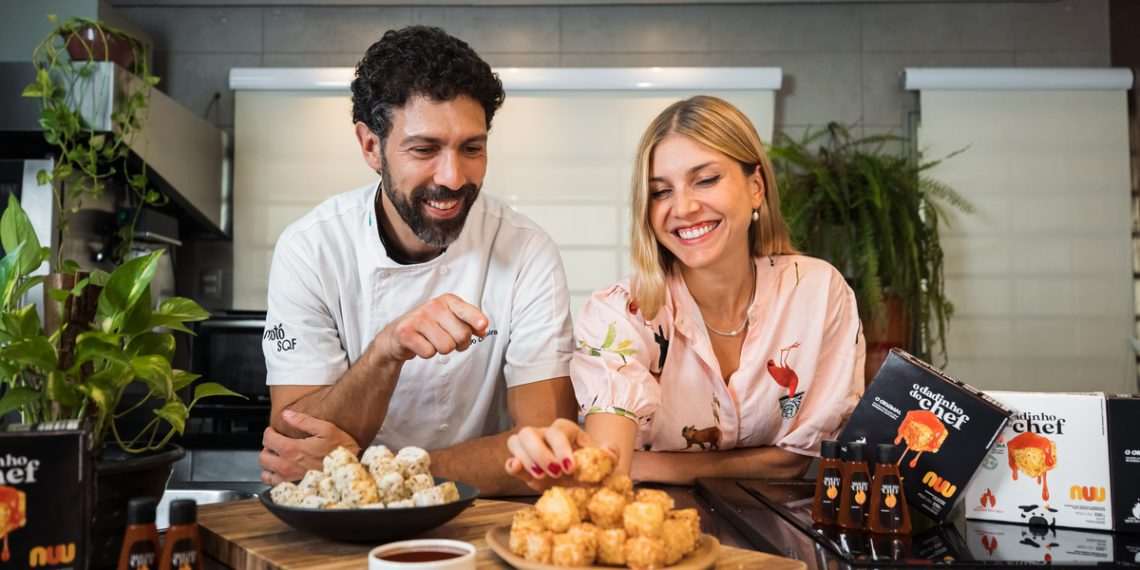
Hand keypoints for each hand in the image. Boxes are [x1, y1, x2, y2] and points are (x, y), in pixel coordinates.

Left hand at [260, 410, 359, 484]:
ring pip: (266, 473)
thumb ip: (303, 420)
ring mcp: (289, 480)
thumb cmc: (341, 451)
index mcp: (292, 449)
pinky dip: (274, 478)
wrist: (350, 473)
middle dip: (268, 448)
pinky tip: (283, 472)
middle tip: (276, 444)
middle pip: (263, 457)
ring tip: (278, 459)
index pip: (268, 439)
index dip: (269, 432)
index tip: (274, 431)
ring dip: (269, 465)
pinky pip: (274, 486)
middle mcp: (287, 466)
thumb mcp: (326, 429)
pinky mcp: (293, 490)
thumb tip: (286, 414)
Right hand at [373, 293, 488, 362]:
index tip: (483, 326)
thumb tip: (483, 330)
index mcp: (447, 300)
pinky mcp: (406, 332)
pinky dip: (427, 353)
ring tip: (432, 341)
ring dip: (441, 350)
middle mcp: (433, 306)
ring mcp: (419, 318)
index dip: (476, 320)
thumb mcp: (450, 320)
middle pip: (462, 335)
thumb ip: (469, 323)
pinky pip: (429, 352)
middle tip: (448, 340)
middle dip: (459, 344)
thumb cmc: (429, 327)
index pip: (466, 311)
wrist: (398, 335)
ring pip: (446, 346)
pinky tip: (421, 344)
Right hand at [504, 418, 617, 491]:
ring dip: (526, 459)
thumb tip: (608, 451)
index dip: (562, 448)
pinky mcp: (522, 465)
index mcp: (565, 431)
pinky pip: (509, 458)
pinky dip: (511, 464)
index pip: (558, 431)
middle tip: (555, 473)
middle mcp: (544, 435)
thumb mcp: (604, 463)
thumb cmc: (591, 469)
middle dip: (540, 453)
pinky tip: (515, 469)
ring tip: (541, 476)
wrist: (582, 485)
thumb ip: (609, 455)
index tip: (570, 468)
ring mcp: (530, 448)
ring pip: (516, 441)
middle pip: (530, 432)